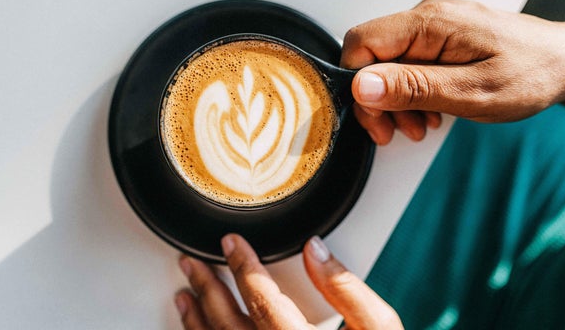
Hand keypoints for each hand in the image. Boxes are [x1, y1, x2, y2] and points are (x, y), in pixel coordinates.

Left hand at [175, 234, 402, 329]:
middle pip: (228, 325)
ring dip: (197, 321)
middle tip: (191, 264)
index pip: (262, 299)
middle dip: (207, 289)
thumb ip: (346, 288)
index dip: (243, 266)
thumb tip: (315, 250)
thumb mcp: (378, 328)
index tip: (231, 243)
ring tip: (186, 296)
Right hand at [342, 0, 564, 144]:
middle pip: (371, 56)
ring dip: (394, 101)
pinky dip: (411, 92)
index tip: (375, 116)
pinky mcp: (440, 38)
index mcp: (430, 23)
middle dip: (376, 100)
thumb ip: (413, 87)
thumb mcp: (470, 92)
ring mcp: (434, 27)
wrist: (564, 64)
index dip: (357, 83)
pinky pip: (408, 63)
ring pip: (387, 63)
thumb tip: (362, 84)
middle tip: (394, 131)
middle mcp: (427, 18)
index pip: (361, 43)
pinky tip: (429, 110)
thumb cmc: (531, 74)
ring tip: (420, 125)